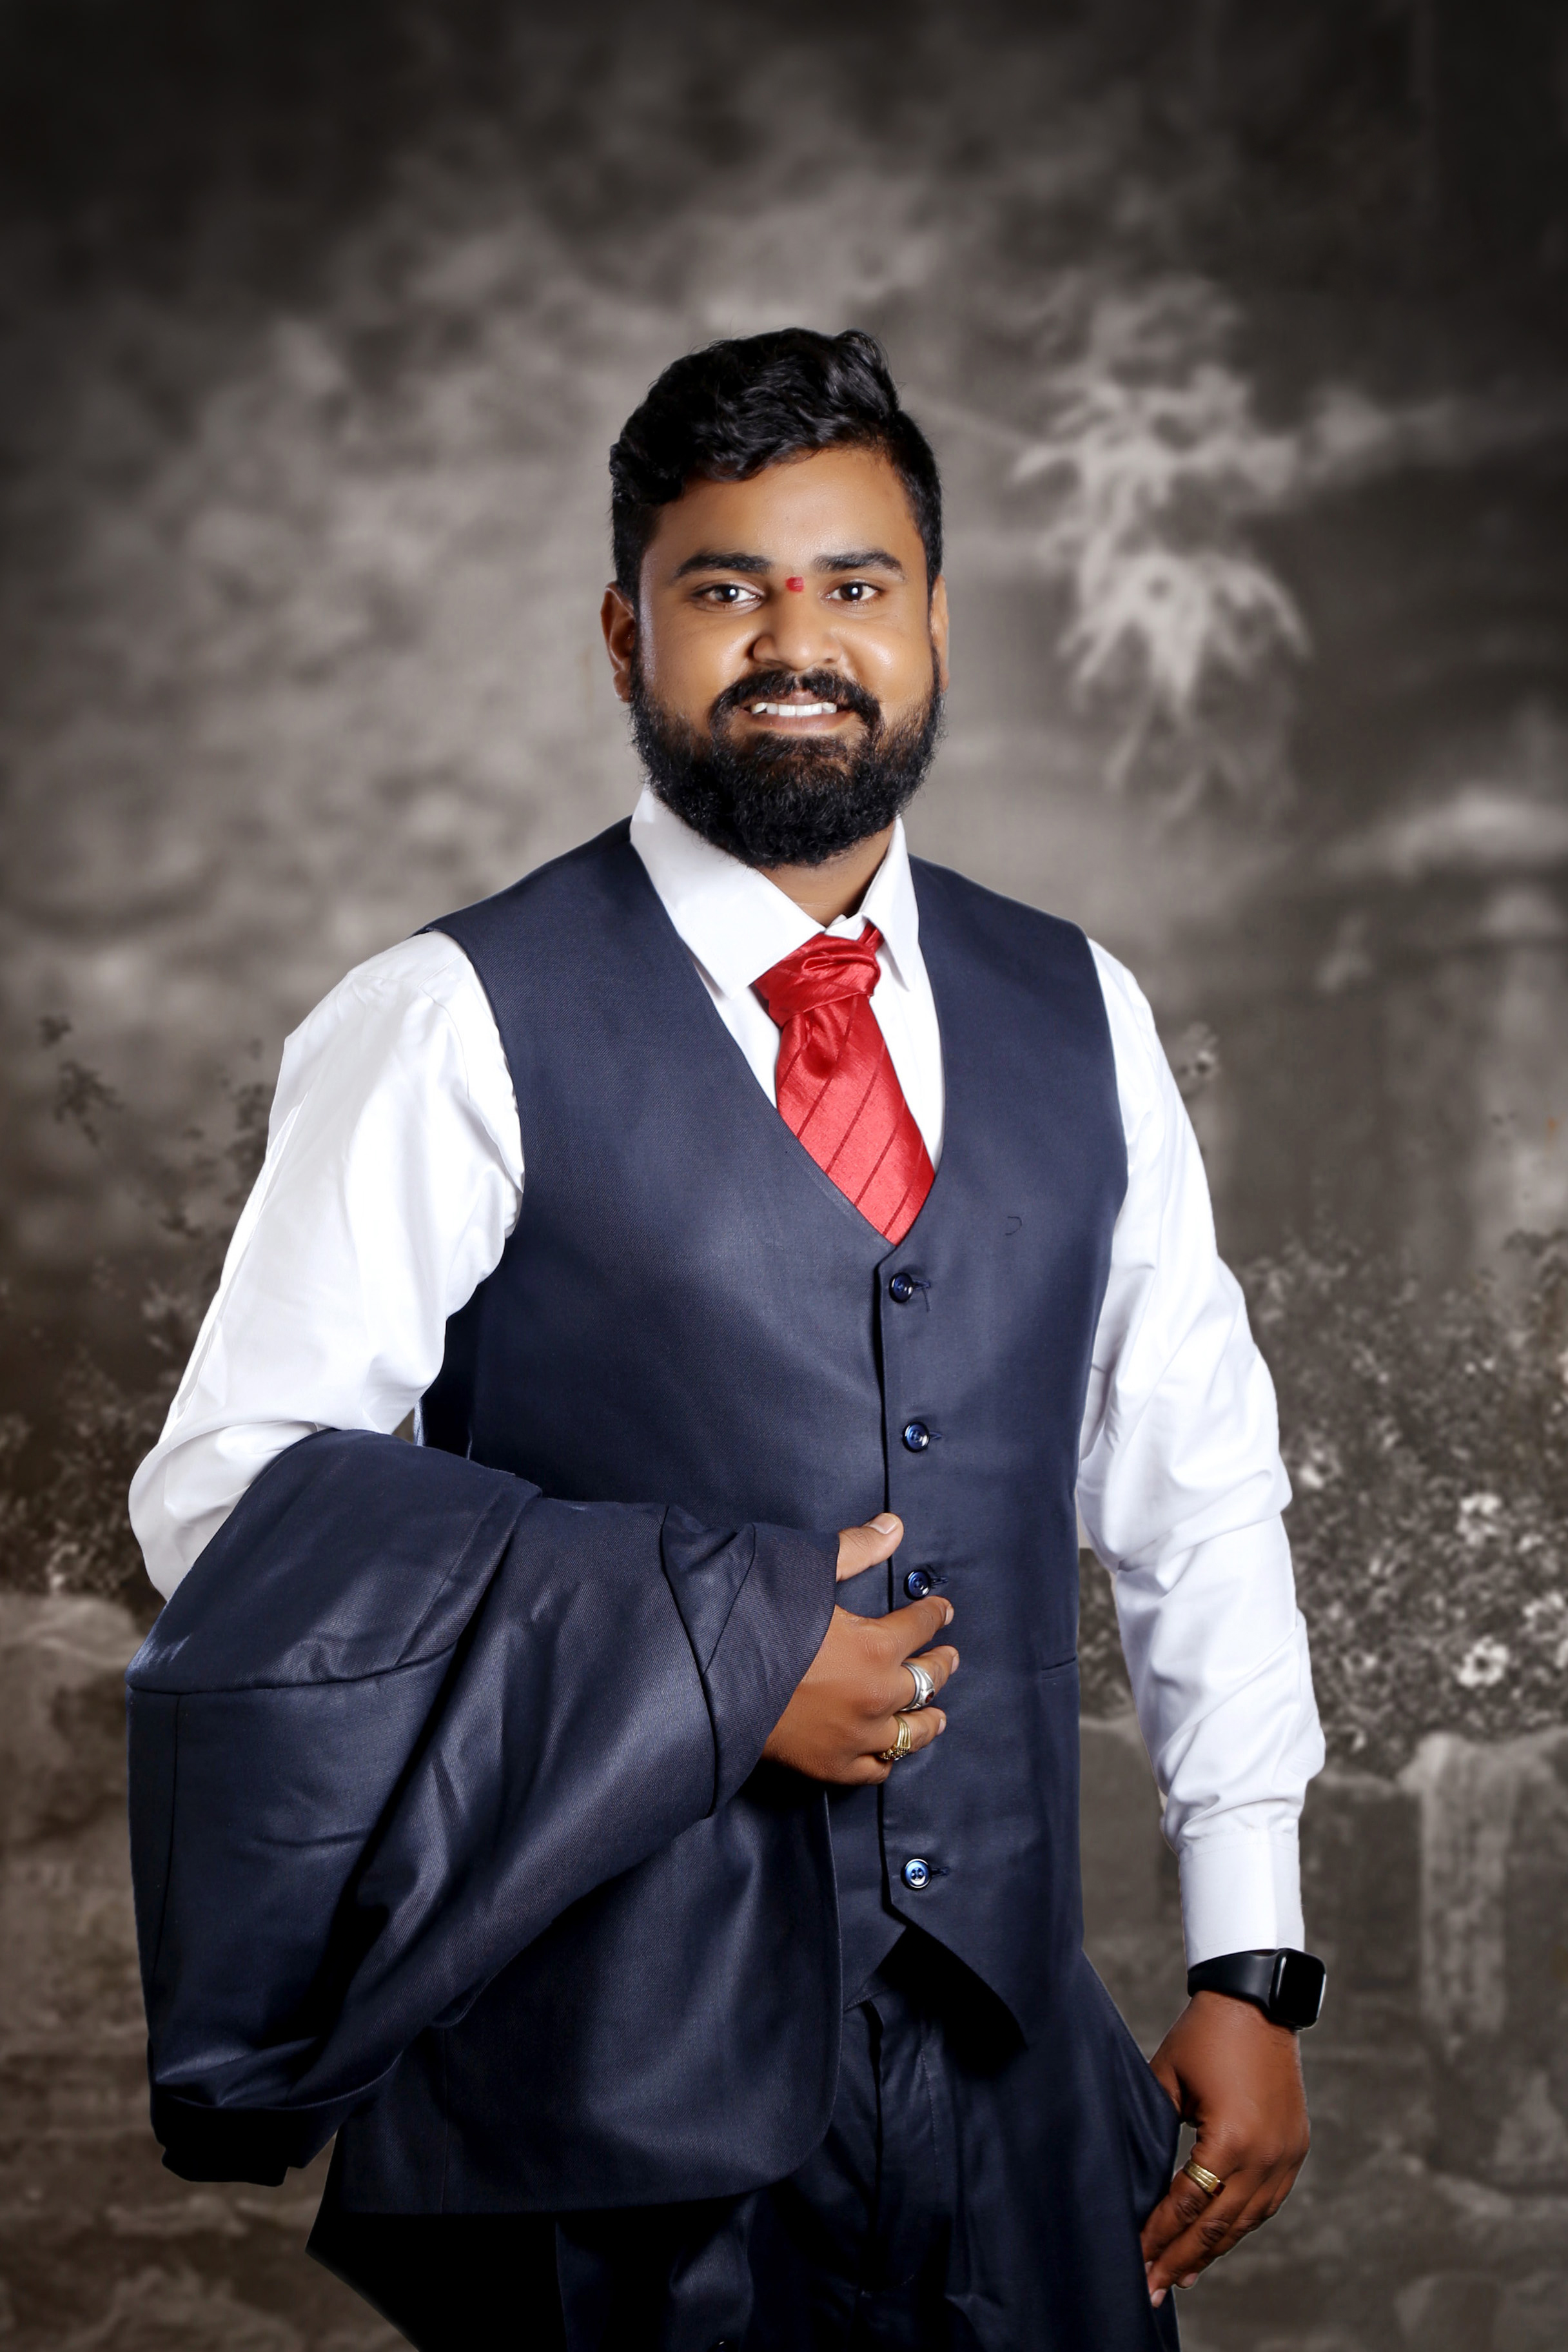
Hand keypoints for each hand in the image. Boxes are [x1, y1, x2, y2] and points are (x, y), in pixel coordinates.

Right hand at [761, 1513, 957, 1783]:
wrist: (712, 1679)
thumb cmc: (756, 1621)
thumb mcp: (806, 1571)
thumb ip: (856, 1549)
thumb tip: (894, 1526)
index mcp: (874, 1648)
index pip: (919, 1627)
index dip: (934, 1615)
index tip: (943, 1612)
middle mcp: (875, 1696)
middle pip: (926, 1681)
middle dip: (941, 1665)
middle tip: (950, 1657)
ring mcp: (855, 1736)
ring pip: (911, 1732)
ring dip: (928, 1719)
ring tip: (939, 1714)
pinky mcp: (831, 1766)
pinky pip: (875, 1768)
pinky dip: (888, 1757)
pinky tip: (892, 1751)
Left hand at [1140, 1991, 1309, 2307]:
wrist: (1258, 2003)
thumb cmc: (1205, 2034)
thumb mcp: (1167, 2077)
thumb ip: (1154, 2126)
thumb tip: (1136, 2173)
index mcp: (1231, 2139)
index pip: (1189, 2203)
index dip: (1159, 2234)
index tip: (1136, 2258)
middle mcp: (1265, 2156)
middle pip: (1218, 2225)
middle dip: (1181, 2258)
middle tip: (1152, 2287)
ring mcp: (1285, 2156)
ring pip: (1246, 2221)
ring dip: (1212, 2251)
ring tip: (1181, 2275)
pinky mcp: (1294, 2150)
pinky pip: (1267, 2203)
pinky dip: (1241, 2226)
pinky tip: (1219, 2242)